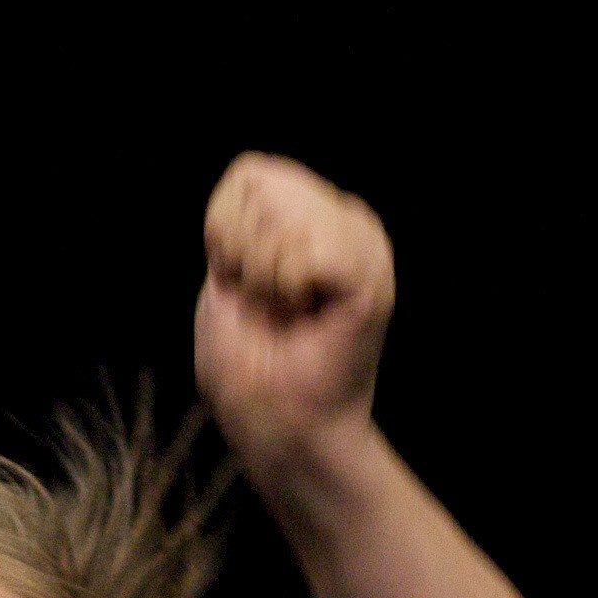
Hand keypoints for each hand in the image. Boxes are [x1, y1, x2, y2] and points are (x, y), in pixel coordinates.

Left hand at [195, 153, 393, 480]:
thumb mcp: (226, 276)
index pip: (250, 175)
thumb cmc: (247, 363)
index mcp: (314, 215)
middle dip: (244, 253)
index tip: (244, 285)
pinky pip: (306, 249)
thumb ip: (240, 221)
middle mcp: (347, 220)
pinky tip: (306, 315)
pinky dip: (287, 288)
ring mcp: (365, 246)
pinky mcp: (372, 277)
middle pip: (265, 189)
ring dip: (264, 275)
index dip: (226, 231)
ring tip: (289, 312)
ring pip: (282, 216)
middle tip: (269, 305)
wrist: (274, 422)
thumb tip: (253, 175)